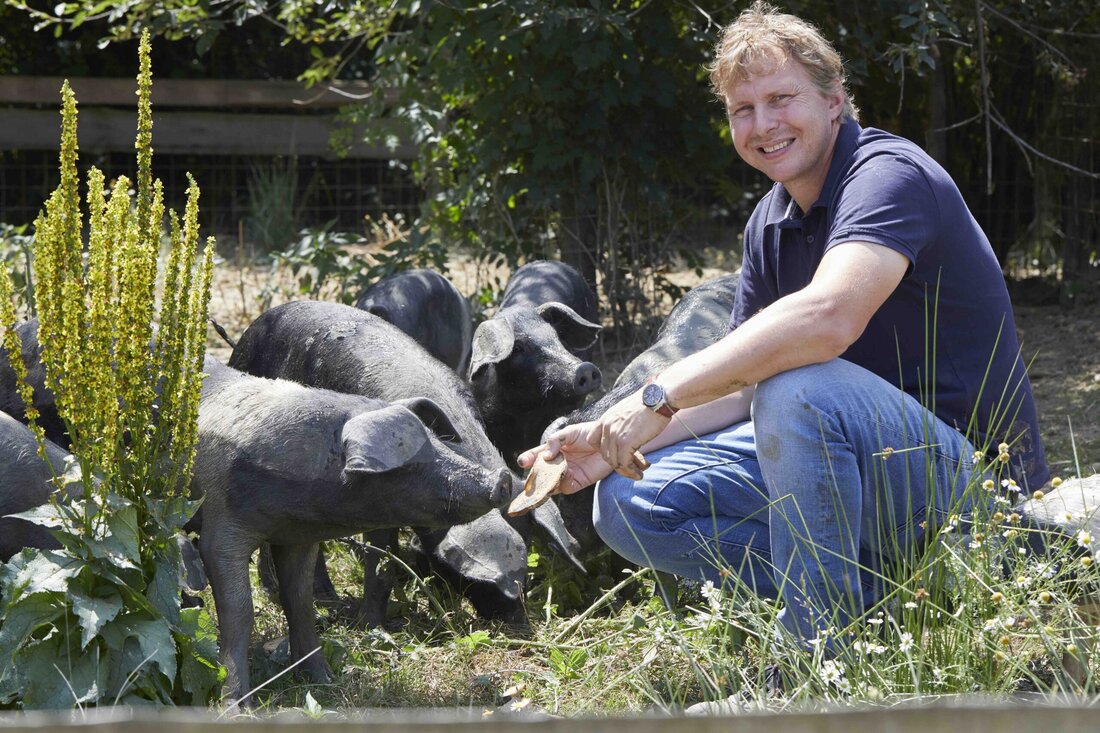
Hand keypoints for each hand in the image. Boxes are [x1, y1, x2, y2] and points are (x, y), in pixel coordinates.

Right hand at [518, 421, 648, 490]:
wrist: (610, 442)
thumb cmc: (590, 434)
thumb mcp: (570, 432)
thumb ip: (555, 441)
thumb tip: (545, 456)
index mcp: (553, 450)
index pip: (536, 455)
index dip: (527, 459)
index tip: (522, 461)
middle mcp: (557, 463)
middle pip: (540, 473)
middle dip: (533, 477)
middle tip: (528, 480)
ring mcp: (566, 474)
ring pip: (550, 483)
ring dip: (545, 485)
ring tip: (542, 483)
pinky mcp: (577, 482)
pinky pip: (565, 488)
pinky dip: (561, 486)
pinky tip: (562, 480)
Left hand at [591, 389, 669, 475]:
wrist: (658, 398)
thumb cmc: (648, 403)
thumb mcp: (626, 411)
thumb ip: (620, 423)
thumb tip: (625, 433)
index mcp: (605, 418)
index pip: (592, 440)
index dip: (603, 450)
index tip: (616, 454)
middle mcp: (606, 426)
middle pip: (604, 453)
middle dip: (617, 463)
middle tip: (630, 468)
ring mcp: (614, 434)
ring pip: (613, 461)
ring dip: (625, 471)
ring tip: (636, 474)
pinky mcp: (625, 442)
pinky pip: (624, 463)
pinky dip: (631, 471)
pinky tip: (639, 473)